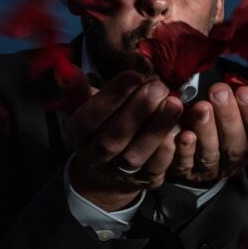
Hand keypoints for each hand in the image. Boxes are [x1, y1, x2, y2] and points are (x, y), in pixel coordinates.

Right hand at [66, 71, 183, 210]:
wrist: (106, 174)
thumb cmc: (101, 127)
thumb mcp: (86, 107)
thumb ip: (78, 89)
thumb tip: (65, 67)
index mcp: (79, 135)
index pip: (89, 118)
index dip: (111, 97)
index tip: (135, 75)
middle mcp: (96, 157)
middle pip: (113, 138)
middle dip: (137, 112)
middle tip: (159, 87)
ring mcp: (120, 172)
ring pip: (136, 155)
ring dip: (157, 129)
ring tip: (175, 104)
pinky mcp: (145, 181)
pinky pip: (157, 168)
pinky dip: (170, 151)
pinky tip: (183, 130)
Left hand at [166, 82, 247, 183]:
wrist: (189, 155)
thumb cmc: (217, 125)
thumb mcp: (238, 113)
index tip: (244, 90)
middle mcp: (232, 161)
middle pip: (235, 144)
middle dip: (228, 116)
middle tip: (219, 92)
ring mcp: (210, 169)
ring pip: (211, 153)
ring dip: (207, 129)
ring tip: (201, 107)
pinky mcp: (187, 172)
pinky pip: (187, 164)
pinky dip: (186, 149)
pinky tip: (185, 133)